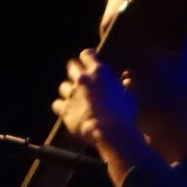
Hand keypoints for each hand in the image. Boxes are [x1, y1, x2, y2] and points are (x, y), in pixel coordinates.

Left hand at [52, 50, 145, 165]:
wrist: (110, 131)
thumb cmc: (123, 114)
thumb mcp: (130, 97)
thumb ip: (127, 86)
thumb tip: (127, 79)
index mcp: (99, 72)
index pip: (87, 54)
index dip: (87, 57)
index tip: (89, 61)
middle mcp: (83, 79)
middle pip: (71, 66)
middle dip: (75, 71)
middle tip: (80, 79)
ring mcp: (72, 94)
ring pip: (63, 86)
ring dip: (69, 91)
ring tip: (75, 98)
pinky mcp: (65, 109)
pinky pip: (57, 104)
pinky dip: (61, 107)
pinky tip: (67, 110)